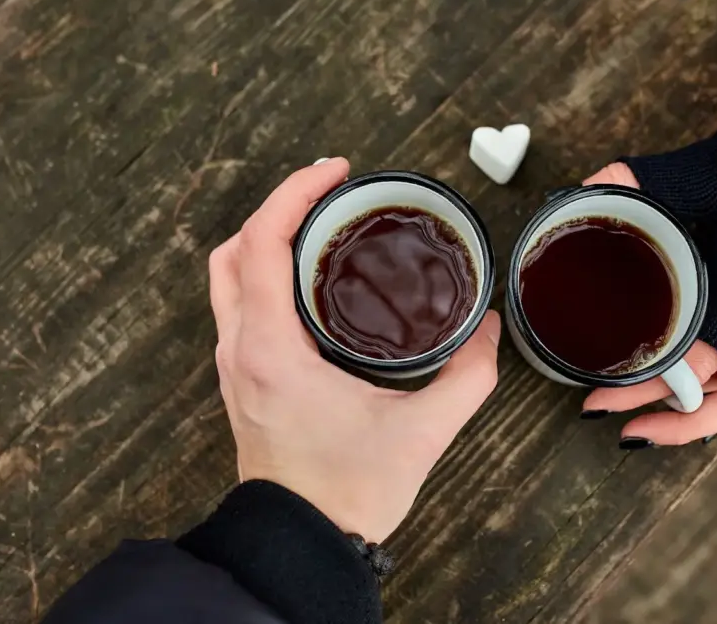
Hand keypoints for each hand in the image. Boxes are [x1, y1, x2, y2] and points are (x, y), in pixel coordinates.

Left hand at [208, 158, 500, 541]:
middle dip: (279, 206)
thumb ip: (468, 374)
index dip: (295, 192)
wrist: (303, 544)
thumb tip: (488, 327)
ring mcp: (234, 365)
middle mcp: (241, 350)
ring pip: (228, 275)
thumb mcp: (423, 432)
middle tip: (332, 192)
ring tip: (322, 226)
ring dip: (267, 238)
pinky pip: (238, 303)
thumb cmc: (349, 492)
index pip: (263, 243)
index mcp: (272, 351)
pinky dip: (265, 271)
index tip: (337, 171)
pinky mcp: (242, 379)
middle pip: (234, 248)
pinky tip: (312, 278)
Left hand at [579, 162, 716, 444]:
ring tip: (647, 426)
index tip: (601, 395)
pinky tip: (684, 399)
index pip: (701, 358)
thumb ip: (639, 184)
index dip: (649, 384)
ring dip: (699, 416)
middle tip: (611, 418)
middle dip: (669, 418)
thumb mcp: (696, 174)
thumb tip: (584, 191)